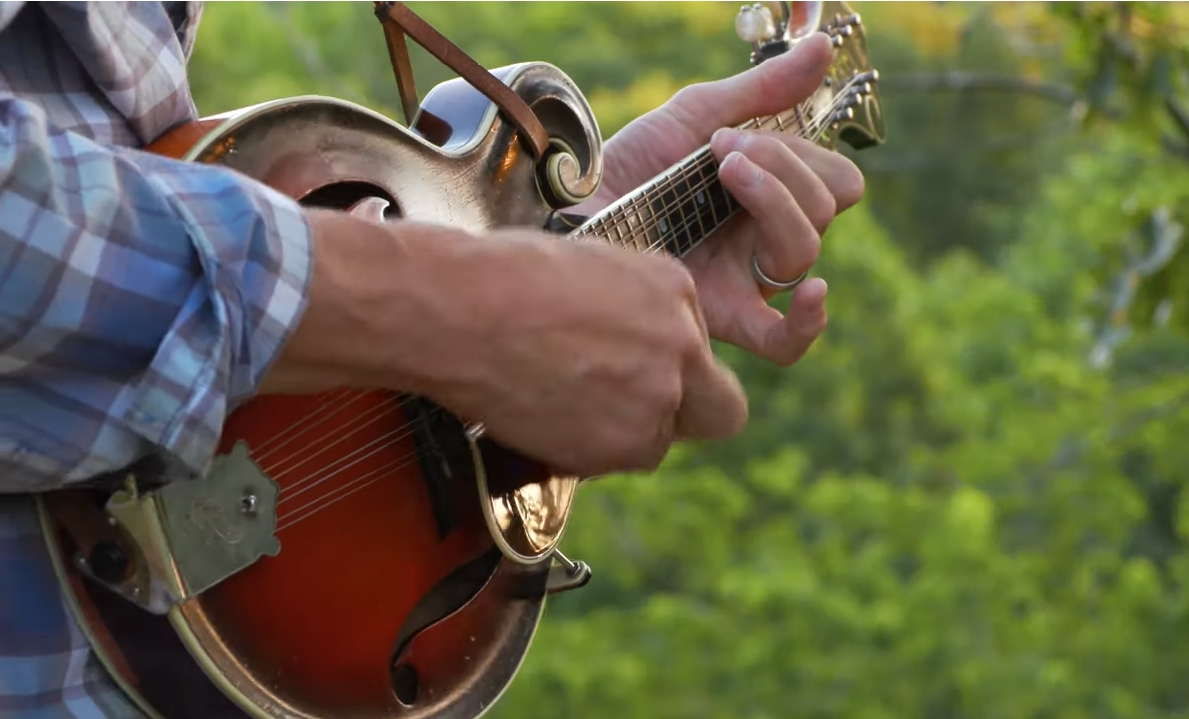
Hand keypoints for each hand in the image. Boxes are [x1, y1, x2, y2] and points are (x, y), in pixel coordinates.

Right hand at [264, 211, 747, 476]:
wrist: (458, 310)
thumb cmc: (503, 277)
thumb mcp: (590, 269)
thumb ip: (633, 311)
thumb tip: (630, 345)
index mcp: (676, 290)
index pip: (698, 348)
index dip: (671, 364)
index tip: (633, 366)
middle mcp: (681, 347)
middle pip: (722, 412)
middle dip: (688, 415)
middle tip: (638, 411)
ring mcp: (654, 401)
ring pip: (657, 442)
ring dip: (622, 433)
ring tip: (560, 403)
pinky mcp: (619, 445)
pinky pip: (614, 462)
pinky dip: (583, 450)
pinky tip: (543, 414)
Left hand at [576, 33, 866, 365]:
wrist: (566, 207)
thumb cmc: (623, 168)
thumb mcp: (693, 116)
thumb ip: (761, 92)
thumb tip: (825, 46)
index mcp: (767, 196)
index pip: (834, 182)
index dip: (808, 155)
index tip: (741, 133)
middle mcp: (761, 241)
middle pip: (823, 210)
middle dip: (783, 165)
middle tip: (722, 151)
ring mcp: (743, 280)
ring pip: (803, 251)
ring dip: (776, 199)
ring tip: (724, 171)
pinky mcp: (718, 315)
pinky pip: (784, 342)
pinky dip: (807, 319)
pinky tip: (813, 294)